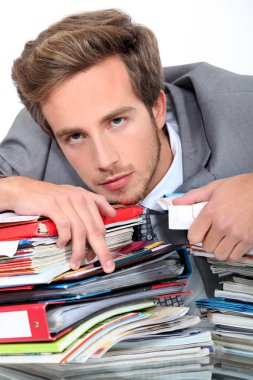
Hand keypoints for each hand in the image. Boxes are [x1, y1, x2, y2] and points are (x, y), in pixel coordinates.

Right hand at [1, 176, 115, 271]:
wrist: (22, 189)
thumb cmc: (48, 198)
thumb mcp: (72, 197)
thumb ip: (92, 204)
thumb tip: (112, 214)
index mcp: (86, 197)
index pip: (101, 224)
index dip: (103, 243)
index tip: (103, 258)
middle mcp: (79, 197)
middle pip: (94, 229)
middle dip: (102, 250)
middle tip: (106, 266)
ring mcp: (66, 201)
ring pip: (80, 231)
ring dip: (79, 250)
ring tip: (75, 262)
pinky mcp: (52, 205)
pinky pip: (65, 226)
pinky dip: (64, 239)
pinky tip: (60, 245)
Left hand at [173, 174, 252, 260]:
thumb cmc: (241, 187)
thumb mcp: (214, 187)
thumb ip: (193, 197)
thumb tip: (177, 203)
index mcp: (212, 212)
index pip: (193, 236)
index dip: (195, 235)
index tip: (198, 232)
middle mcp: (223, 225)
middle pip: (206, 246)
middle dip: (207, 241)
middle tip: (212, 233)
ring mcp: (237, 234)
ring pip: (219, 254)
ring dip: (219, 249)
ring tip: (222, 240)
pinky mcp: (249, 240)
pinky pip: (234, 256)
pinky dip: (232, 253)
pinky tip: (232, 243)